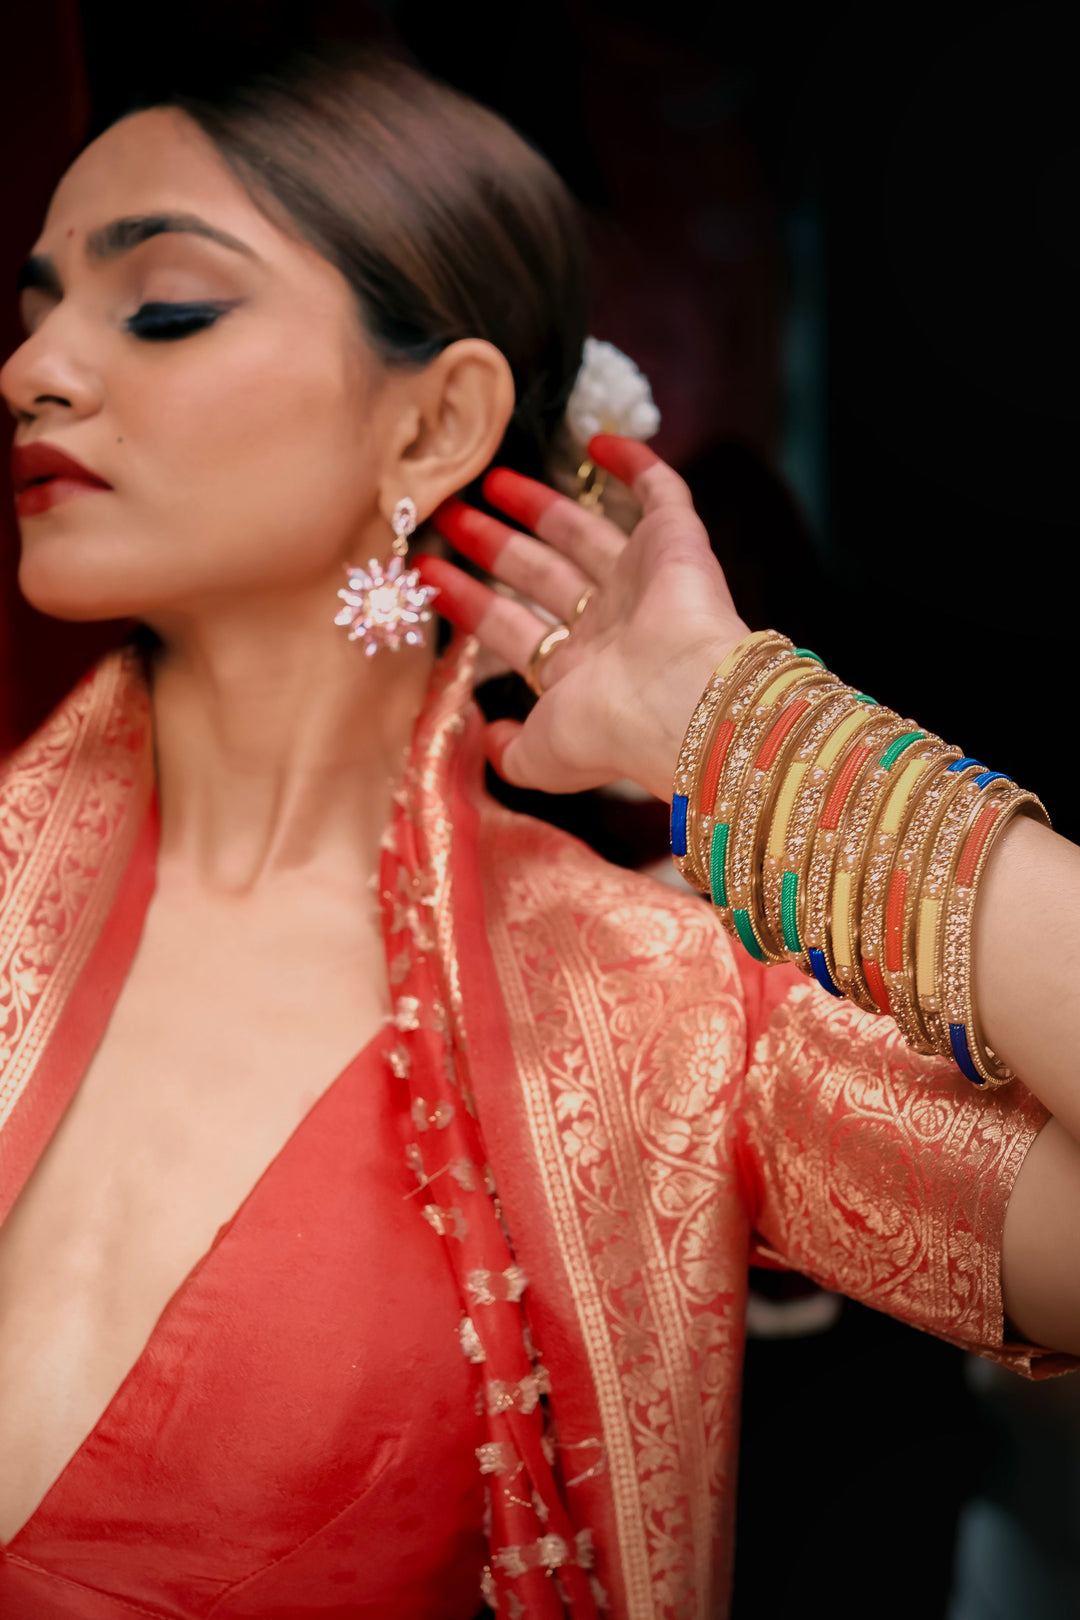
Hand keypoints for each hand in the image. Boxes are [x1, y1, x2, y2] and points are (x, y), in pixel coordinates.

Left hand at [416, 435, 747, 801]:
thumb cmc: (610, 731)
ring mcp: (643, 582)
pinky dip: (635, 464)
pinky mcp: (678, 542)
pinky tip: (598, 441)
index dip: (467, 599)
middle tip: (450, 514)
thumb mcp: (540, 759)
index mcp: (577, 671)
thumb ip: (507, 752)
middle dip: (493, 545)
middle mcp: (609, 624)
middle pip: (538, 573)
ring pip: (582, 532)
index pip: (509, 626)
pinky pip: (661, 492)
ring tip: (489, 480)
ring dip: (538, 505)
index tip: (427, 573)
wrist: (681, 701)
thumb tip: (484, 737)